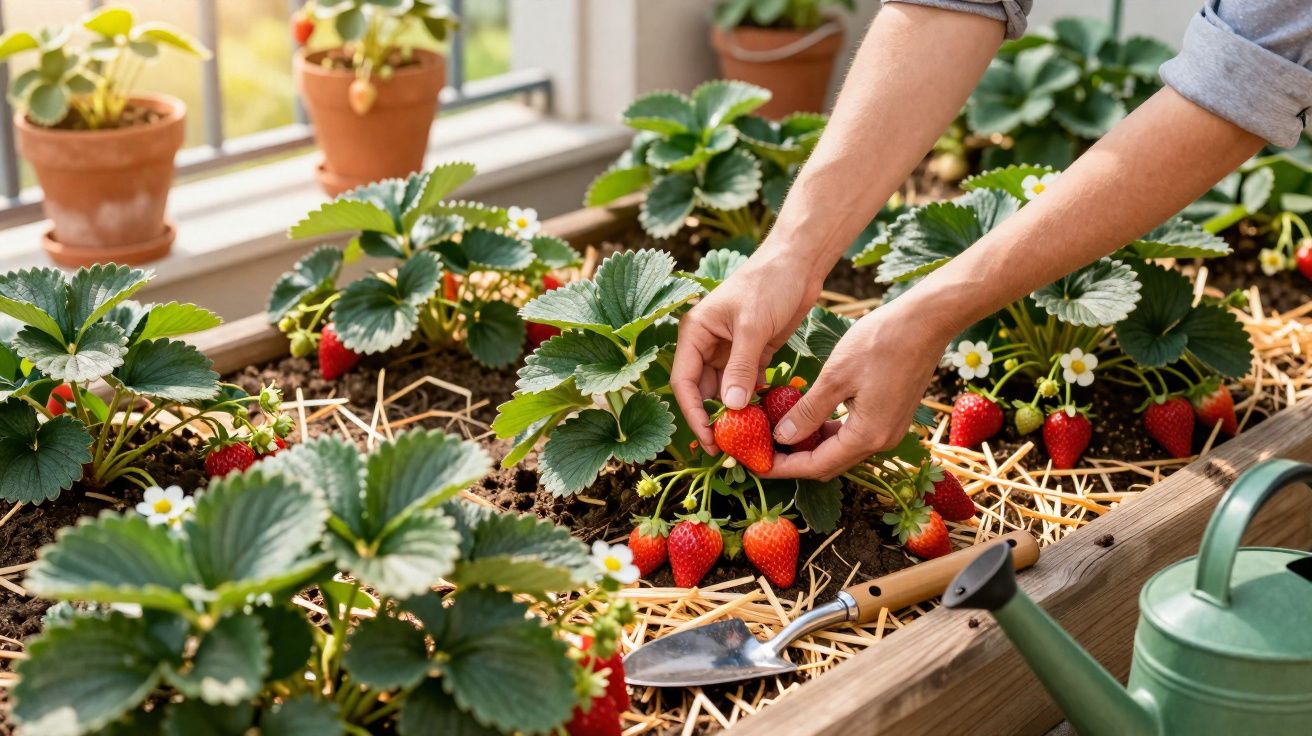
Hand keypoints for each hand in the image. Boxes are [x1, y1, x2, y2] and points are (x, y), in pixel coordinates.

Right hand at [672, 249, 822, 452]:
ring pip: (725, 391)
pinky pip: (747, 385)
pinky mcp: (754, 354)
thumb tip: (729, 407)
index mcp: (695, 333)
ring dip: (734, 412)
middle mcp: (707, 344)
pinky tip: (764, 419)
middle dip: (714, 418)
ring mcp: (731, 350)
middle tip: (730, 448)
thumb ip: (739, 367)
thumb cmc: (769, 283)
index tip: (709, 439)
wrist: (799, 262)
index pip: (685, 382)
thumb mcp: (752, 326)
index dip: (693, 413)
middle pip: (703, 391)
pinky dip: (753, 401)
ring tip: (748, 438)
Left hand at [762, 300, 950, 480]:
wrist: (926, 321)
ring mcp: (889, 429)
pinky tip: (807, 418)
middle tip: (762, 450)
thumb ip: (808, 411)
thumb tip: (782, 437)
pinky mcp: (891, 415)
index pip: (816, 465)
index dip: (784, 468)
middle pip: (830, 464)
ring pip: (841, 449)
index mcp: (867, 435)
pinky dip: (828, 432)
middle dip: (795, 461)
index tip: (756, 464)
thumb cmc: (880, 342)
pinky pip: (853, 434)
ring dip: (811, 446)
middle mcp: (881, 440)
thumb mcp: (835, 376)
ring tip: (778, 434)